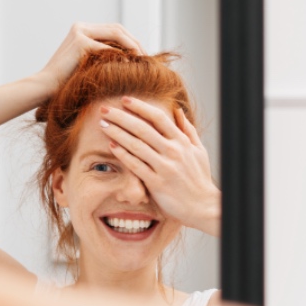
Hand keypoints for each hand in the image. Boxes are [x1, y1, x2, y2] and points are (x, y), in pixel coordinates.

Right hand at [30, 22, 143, 94]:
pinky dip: (121, 56)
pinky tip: (130, 66)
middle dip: (135, 42)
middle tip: (148, 57)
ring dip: (132, 46)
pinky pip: (108, 47)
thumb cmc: (64, 82)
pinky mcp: (80, 42)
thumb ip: (102, 56)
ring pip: (116, 34)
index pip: (114, 29)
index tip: (142, 55)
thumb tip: (129, 58)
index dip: (131, 40)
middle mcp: (81, 27)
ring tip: (143, 60)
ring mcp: (80, 32)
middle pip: (118, 28)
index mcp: (82, 29)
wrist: (44, 88)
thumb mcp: (87, 64)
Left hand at [99, 97, 220, 236]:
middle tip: (104, 109)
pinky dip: (123, 154)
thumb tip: (178, 111)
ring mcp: (165, 167)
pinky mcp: (157, 183)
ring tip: (103, 124)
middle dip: (121, 117)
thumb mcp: (198, 151)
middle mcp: (173, 151)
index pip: (158, 118)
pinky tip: (111, 145)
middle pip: (142, 128)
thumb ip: (188, 130)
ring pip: (136, 145)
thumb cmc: (199, 178)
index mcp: (182, 141)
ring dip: (117, 133)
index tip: (124, 100)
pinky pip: (136, 165)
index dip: (140, 107)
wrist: (203, 206)